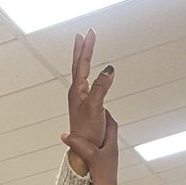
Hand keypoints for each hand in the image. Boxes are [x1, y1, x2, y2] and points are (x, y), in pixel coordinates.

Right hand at [62, 110, 119, 184]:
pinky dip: (82, 149)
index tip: (96, 105)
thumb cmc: (104, 180)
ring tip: (76, 131)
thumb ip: (79, 144)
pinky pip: (89, 154)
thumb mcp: (91, 157)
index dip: (104, 112)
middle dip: (95, 122)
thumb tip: (66, 135)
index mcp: (111, 145)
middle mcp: (108, 151)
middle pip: (103, 131)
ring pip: (95, 143)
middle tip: (83, 117)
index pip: (110, 123)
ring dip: (87, 137)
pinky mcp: (96, 168)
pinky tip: (74, 151)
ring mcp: (102, 160)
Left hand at [66, 28, 113, 173]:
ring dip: (83, 60)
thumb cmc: (87, 132)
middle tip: (85, 34)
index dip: (86, 48)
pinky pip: (88, 84)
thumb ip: (101, 87)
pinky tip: (91, 76)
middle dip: (83, 49)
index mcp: (77, 91)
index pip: (82, 63)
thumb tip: (109, 69)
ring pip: (82, 74)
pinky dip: (89, 74)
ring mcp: (81, 100)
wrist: (83, 151)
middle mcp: (77, 93)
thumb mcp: (95, 107)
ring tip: (85, 49)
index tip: (89, 33)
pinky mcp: (86, 107)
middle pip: (79, 66)